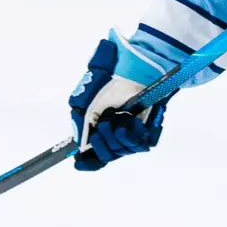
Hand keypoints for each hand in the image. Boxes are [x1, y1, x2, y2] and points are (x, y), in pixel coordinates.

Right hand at [69, 33, 166, 170]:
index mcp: (99, 125)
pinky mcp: (148, 131)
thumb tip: (79, 141)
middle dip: (102, 144)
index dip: (87, 161)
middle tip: (105, 125)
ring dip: (117, 137)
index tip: (79, 163)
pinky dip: (132, 135)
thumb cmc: (114, 73)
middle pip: (106, 155)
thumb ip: (80, 116)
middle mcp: (116, 132)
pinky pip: (139, 144)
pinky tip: (133, 121)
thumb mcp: (88, 90)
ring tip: (120, 118)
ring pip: (121, 151)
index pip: (93, 154)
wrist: (141, 63)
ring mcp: (132, 132)